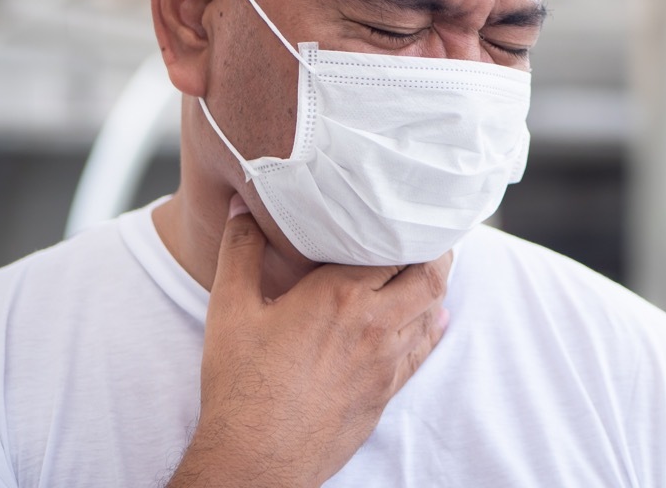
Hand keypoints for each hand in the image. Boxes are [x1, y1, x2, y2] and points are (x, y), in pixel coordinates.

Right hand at [167, 196, 451, 487]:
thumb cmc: (240, 385)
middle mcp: (375, 324)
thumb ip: (241, 249)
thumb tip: (241, 205)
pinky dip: (431, 327)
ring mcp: (386, 360)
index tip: (404, 213)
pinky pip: (423, 350)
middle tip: (427, 236)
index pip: (397, 246)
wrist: (255, 461)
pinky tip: (434, 318)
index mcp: (341, 294)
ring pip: (430, 311)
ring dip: (433, 287)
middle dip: (434, 252)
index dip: (406, 227)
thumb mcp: (231, 308)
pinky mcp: (386, 390)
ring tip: (427, 268)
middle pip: (430, 276)